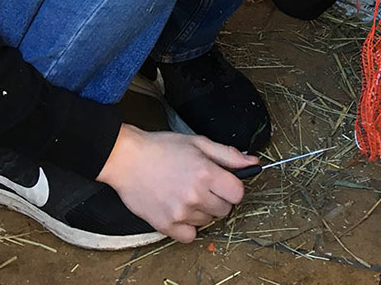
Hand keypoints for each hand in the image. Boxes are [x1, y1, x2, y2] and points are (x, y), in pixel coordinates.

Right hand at [97, 124, 258, 241]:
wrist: (127, 159)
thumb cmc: (162, 148)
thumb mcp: (199, 143)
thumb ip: (228, 155)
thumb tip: (253, 162)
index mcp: (206, 173)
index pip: (238, 193)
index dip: (232, 186)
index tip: (223, 182)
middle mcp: (195, 195)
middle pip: (224, 209)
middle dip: (218, 198)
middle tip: (201, 185)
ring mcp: (180, 213)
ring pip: (207, 221)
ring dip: (201, 210)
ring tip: (185, 193)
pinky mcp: (166, 225)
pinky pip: (190, 236)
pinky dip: (187, 226)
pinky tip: (179, 210)